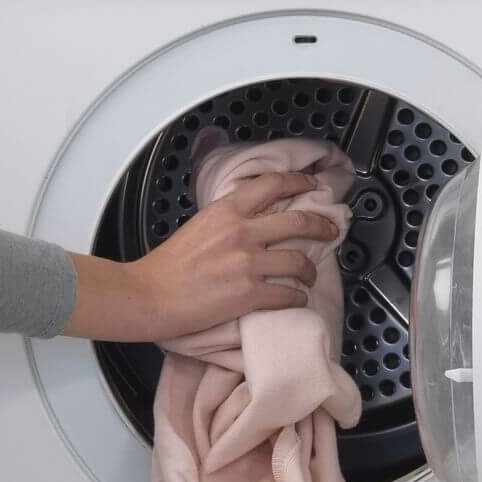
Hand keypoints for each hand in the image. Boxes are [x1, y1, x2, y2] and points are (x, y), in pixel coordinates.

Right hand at [60, 171, 342, 341]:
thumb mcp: (199, 226)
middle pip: (300, 220)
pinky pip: (289, 294)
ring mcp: (247, 263)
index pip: (273, 184)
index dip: (300, 181)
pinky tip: (295, 299)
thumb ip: (228, 220)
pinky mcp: (249, 294)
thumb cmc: (167, 267)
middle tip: (332, 231)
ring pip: (300, 261)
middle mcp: (242, 232)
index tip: (313, 184)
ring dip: (311, 271)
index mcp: (227, 210)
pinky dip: (298, 298)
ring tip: (309, 276)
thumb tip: (252, 220)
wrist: (149, 296)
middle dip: (323, 226)